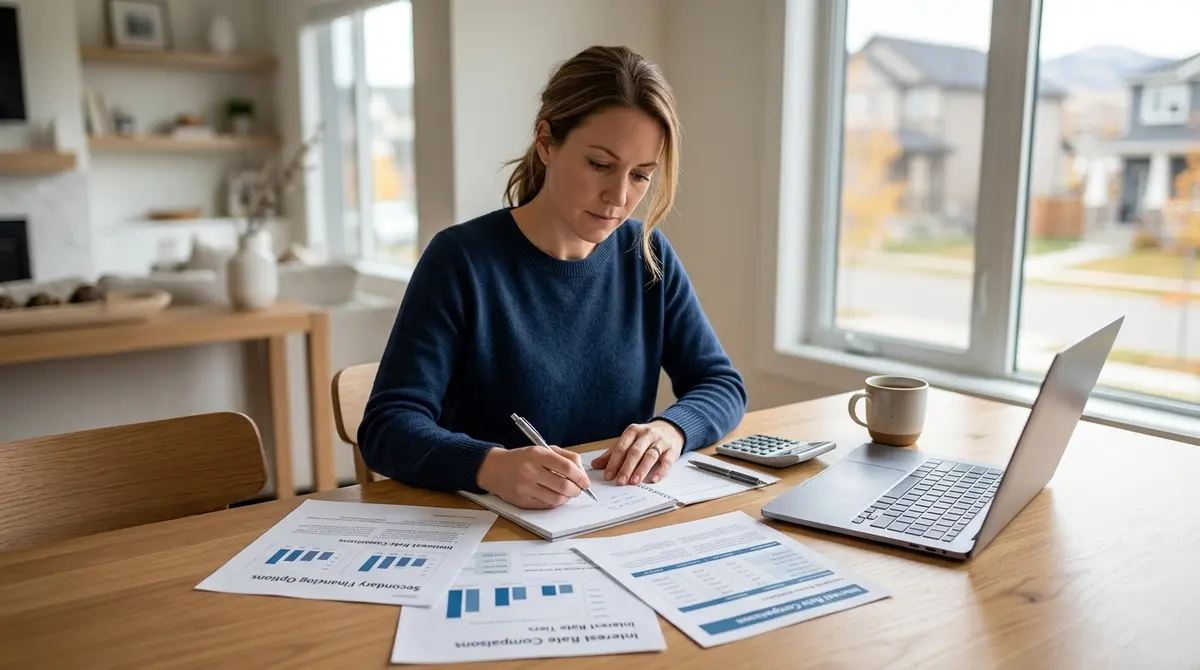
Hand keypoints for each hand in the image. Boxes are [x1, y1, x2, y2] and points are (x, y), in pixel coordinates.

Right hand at [476, 446, 591, 508]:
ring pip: (556, 499)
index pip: (566, 467)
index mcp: (537, 455)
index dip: (580, 476)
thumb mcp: (542, 449)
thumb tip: (581, 472)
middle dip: (577, 490)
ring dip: (567, 498)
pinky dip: (555, 503)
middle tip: (579, 489)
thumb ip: (564, 457)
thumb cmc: (522, 458)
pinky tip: (555, 496)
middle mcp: (530, 471)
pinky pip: (546, 506)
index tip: (585, 481)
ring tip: (567, 493)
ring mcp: (525, 488)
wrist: (494, 468)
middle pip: (564, 485)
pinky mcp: (522, 501)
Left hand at [591, 420, 684, 485]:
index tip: (608, 475)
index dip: (614, 462)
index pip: (621, 447)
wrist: (671, 428)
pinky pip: (667, 461)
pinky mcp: (672, 450)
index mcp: (633, 431)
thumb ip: (613, 453)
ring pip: (650, 455)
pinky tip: (654, 480)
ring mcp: (660, 441)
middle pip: (635, 452)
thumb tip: (595, 465)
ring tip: (634, 482)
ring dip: (641, 469)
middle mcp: (646, 434)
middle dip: (626, 468)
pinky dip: (660, 471)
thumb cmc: (646, 438)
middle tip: (620, 482)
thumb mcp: (629, 441)